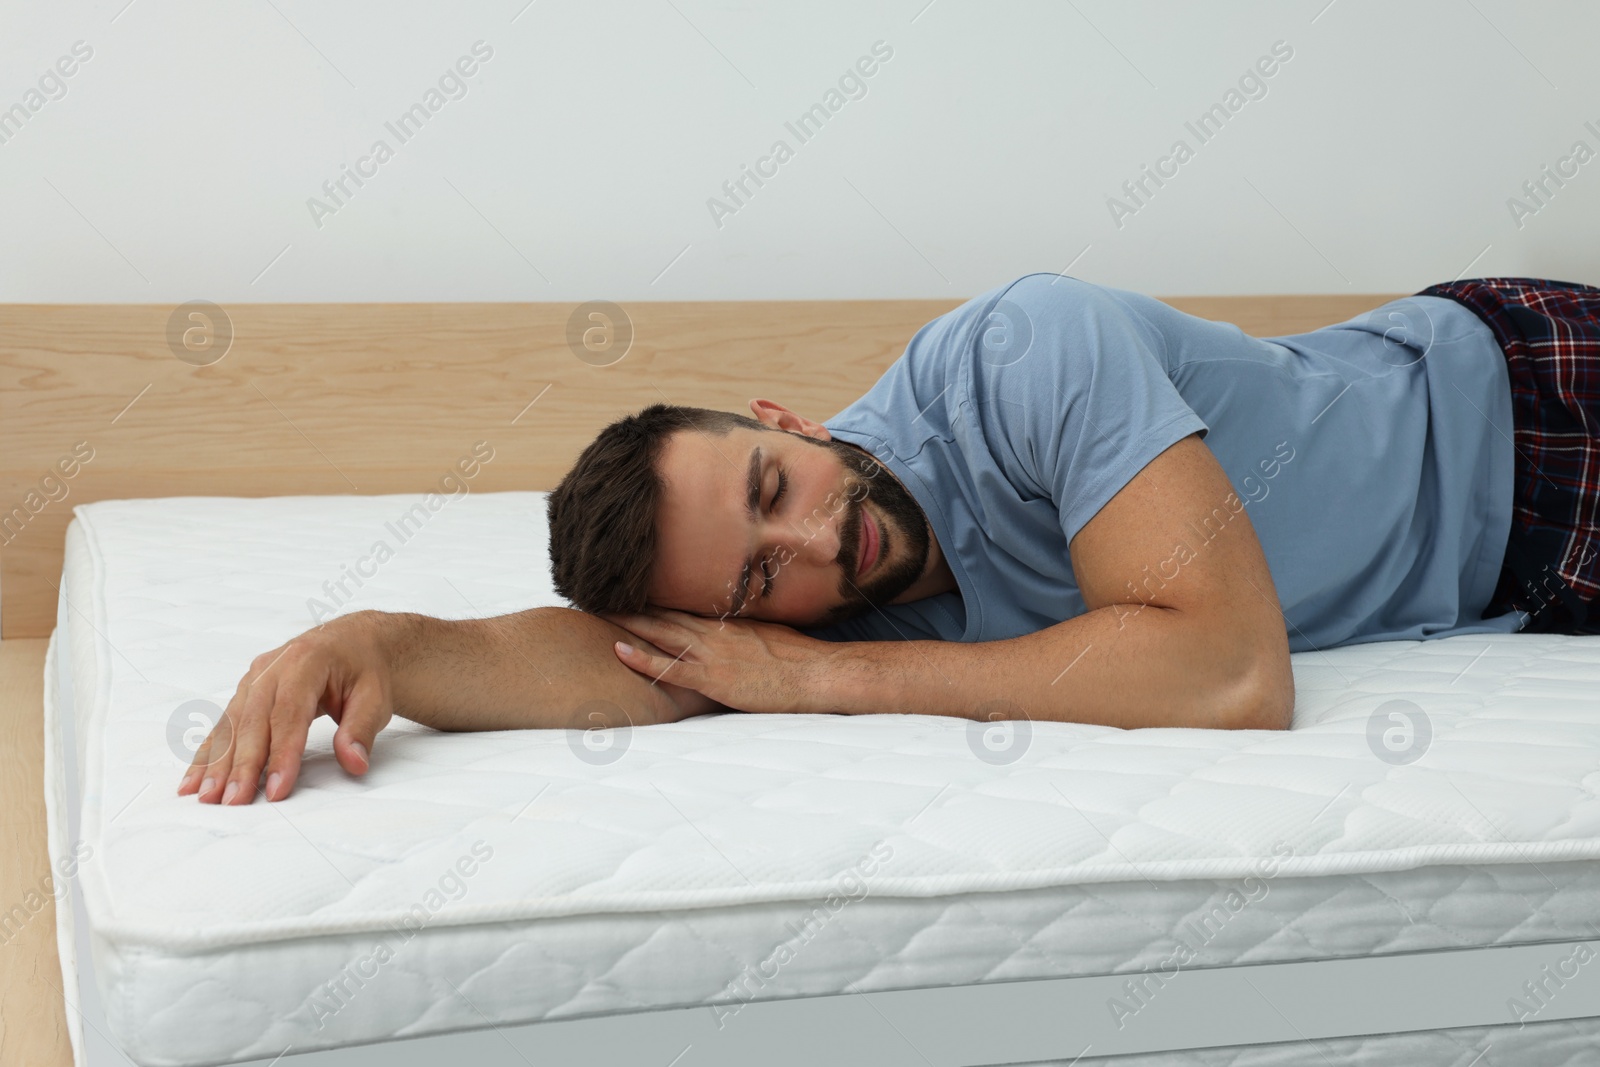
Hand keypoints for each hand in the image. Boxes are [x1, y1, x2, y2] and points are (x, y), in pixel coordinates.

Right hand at [177, 610, 395, 804]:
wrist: (352, 642)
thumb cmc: (364, 669)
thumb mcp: (375, 696)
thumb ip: (362, 730)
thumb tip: (354, 763)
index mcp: (306, 662)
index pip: (289, 714)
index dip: (282, 754)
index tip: (276, 789)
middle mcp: (272, 668)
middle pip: (253, 721)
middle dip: (242, 765)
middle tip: (233, 801)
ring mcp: (254, 679)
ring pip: (231, 725)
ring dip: (217, 763)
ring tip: (205, 796)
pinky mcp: (245, 692)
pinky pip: (224, 725)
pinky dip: (208, 753)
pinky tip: (194, 780)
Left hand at [601, 609, 835, 713]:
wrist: (816, 674)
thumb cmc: (800, 659)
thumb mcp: (768, 634)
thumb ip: (744, 631)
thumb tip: (733, 630)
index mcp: (727, 622)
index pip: (682, 606)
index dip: (653, 599)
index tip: (629, 590)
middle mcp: (714, 632)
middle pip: (664, 614)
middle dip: (632, 604)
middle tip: (600, 593)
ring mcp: (711, 654)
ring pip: (661, 633)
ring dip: (628, 622)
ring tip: (597, 610)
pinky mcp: (713, 679)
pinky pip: (670, 668)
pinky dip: (643, 659)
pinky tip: (619, 650)